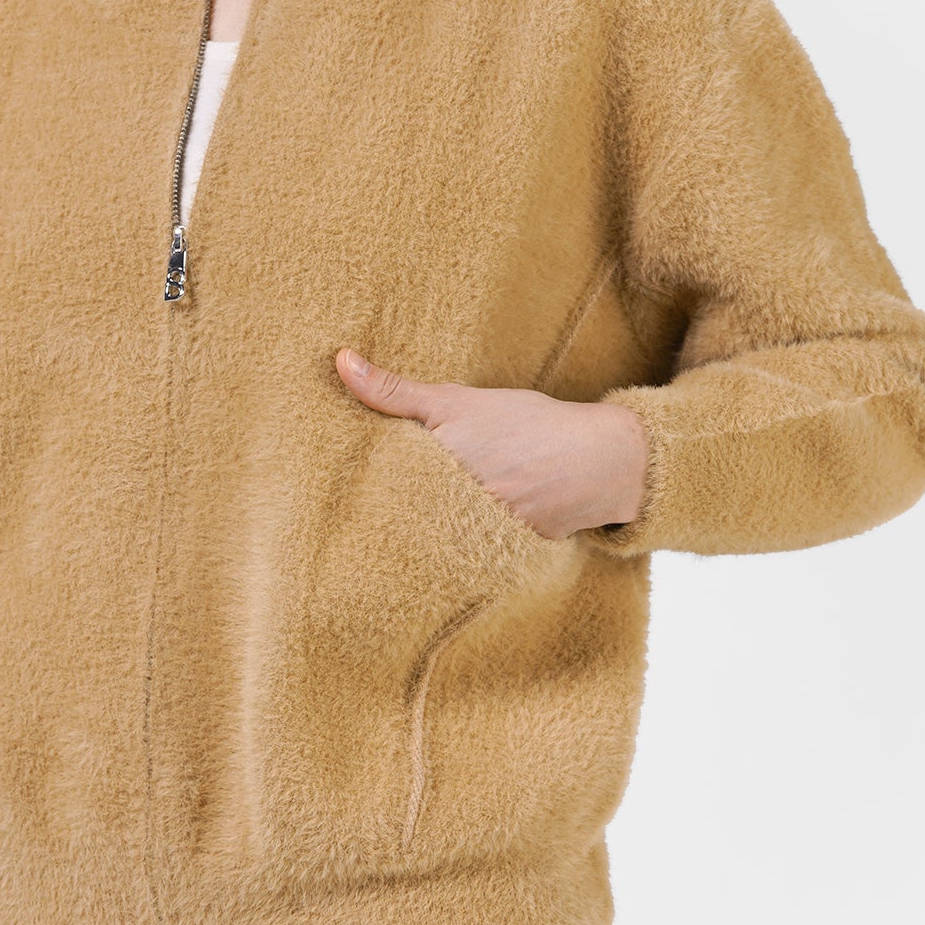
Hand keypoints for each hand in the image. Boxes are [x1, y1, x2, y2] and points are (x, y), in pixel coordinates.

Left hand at [335, 348, 648, 540]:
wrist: (600, 463)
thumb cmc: (528, 426)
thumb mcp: (458, 400)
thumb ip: (395, 390)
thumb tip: (341, 361)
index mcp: (432, 480)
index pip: (371, 492)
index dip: (351, 491)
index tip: (325, 488)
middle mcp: (448, 519)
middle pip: (392, 521)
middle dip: (373, 516)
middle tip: (337, 518)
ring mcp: (471, 545)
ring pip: (419, 543)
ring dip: (403, 537)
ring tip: (368, 539)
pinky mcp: (494, 562)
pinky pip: (452, 559)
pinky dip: (439, 550)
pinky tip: (422, 549)